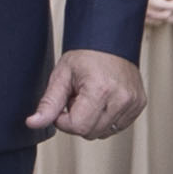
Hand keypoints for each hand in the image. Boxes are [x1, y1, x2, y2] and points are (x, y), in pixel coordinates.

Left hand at [28, 45, 145, 140]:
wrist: (110, 41)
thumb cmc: (86, 56)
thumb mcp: (61, 76)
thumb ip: (48, 103)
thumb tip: (33, 123)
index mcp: (100, 89)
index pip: (77, 126)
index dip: (64, 119)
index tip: (64, 103)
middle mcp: (121, 98)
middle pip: (90, 133)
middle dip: (78, 120)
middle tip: (78, 97)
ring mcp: (133, 102)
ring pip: (104, 132)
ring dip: (92, 120)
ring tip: (91, 98)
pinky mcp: (139, 105)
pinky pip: (117, 127)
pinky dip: (106, 118)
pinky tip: (103, 101)